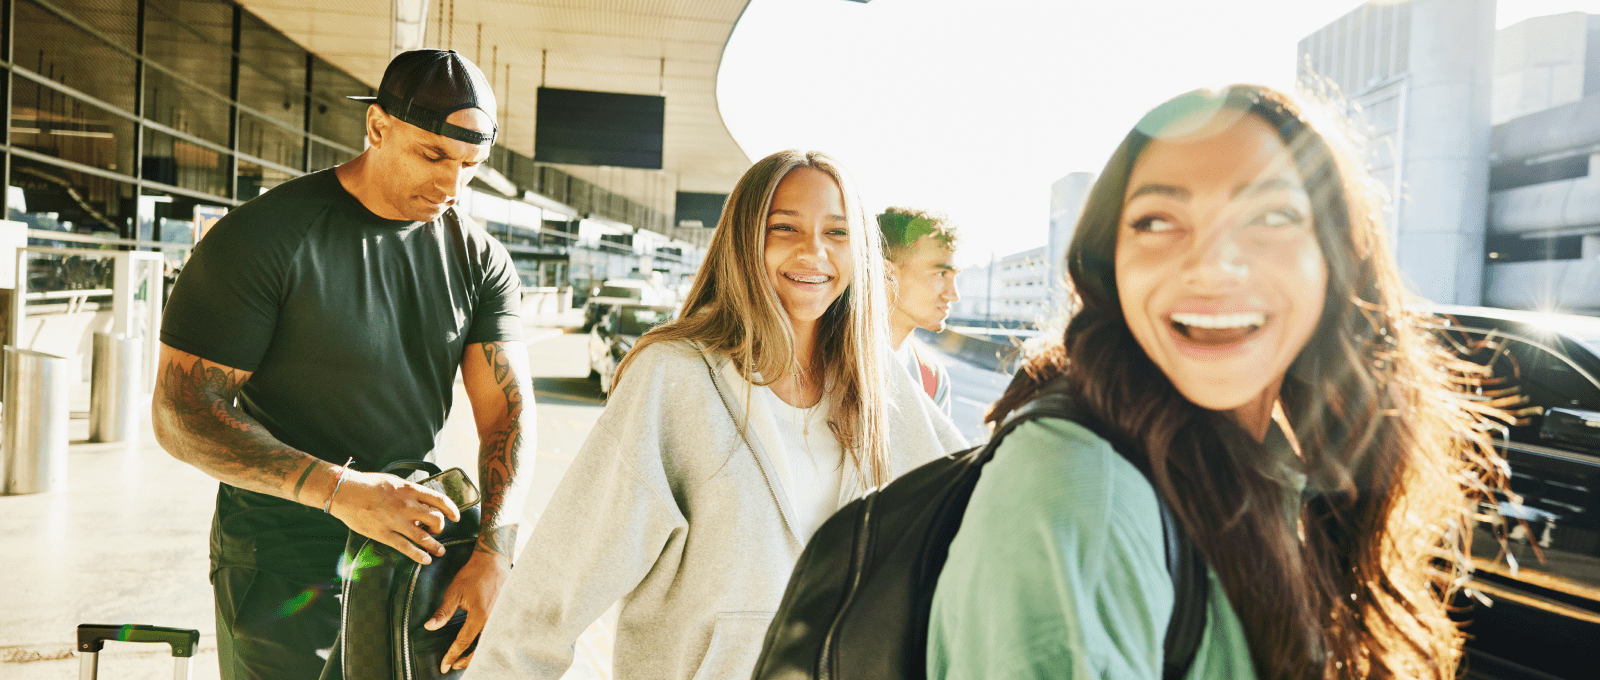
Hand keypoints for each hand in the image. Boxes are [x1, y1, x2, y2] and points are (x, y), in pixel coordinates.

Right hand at [328, 469, 460, 564]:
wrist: (346, 492)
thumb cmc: (370, 484)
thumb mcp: (396, 481)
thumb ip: (410, 491)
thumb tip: (423, 499)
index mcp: (411, 490)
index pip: (440, 500)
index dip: (452, 510)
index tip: (456, 517)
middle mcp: (407, 506)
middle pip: (436, 519)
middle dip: (441, 527)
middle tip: (438, 530)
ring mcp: (396, 522)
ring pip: (424, 537)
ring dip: (435, 546)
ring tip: (441, 551)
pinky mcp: (384, 534)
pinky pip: (406, 548)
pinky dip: (419, 556)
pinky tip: (426, 560)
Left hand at [424, 550, 511, 672]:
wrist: (494, 560)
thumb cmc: (474, 574)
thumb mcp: (454, 592)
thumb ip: (443, 612)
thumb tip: (429, 627)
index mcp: (480, 616)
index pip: (463, 642)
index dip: (452, 655)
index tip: (444, 666)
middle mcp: (494, 620)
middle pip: (481, 649)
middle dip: (466, 660)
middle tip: (453, 665)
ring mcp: (501, 618)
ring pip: (490, 643)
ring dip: (477, 653)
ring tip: (464, 659)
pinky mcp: (505, 615)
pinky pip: (496, 635)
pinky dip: (487, 644)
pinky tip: (480, 646)